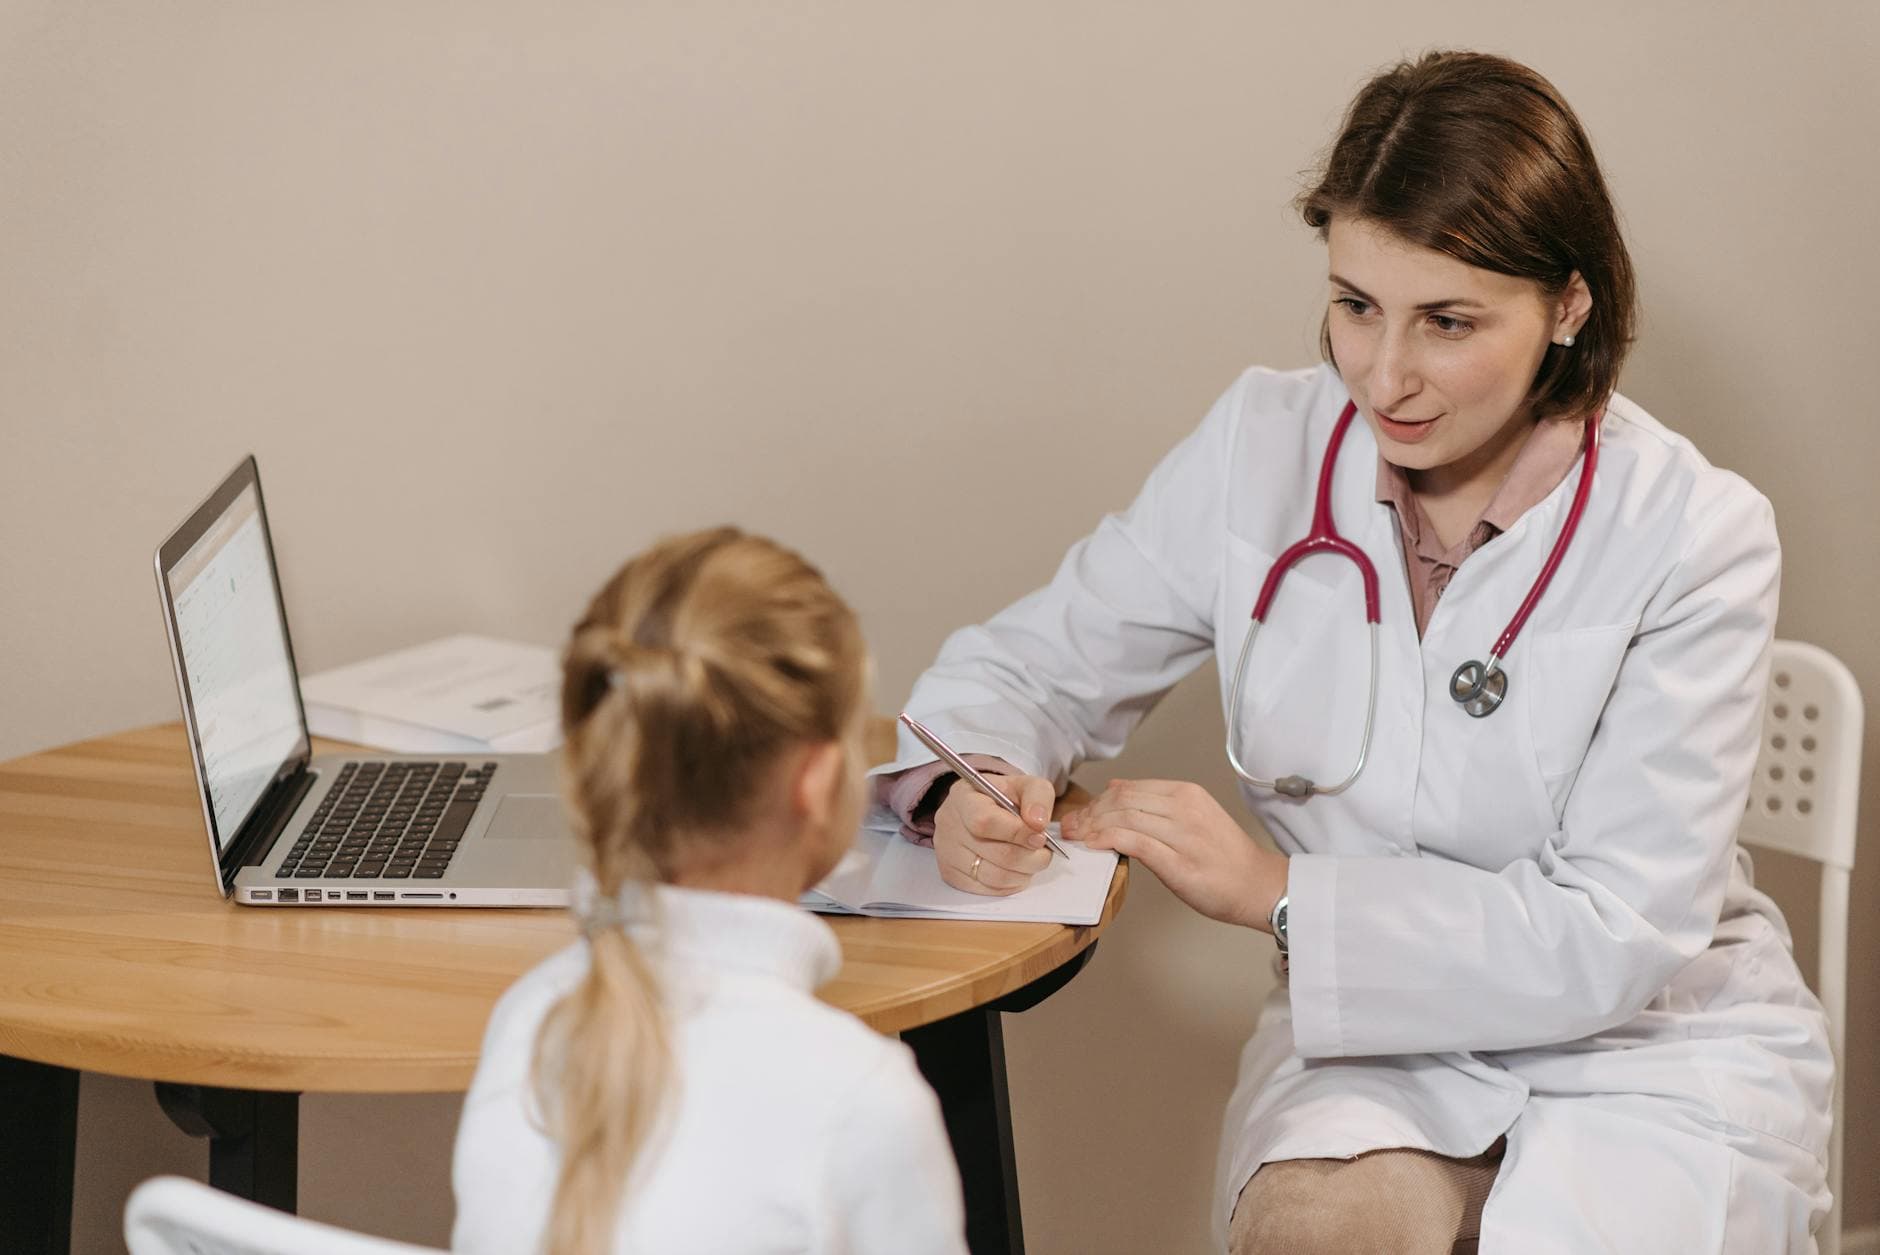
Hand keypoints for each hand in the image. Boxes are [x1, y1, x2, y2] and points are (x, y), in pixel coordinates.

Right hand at [933, 773, 1055, 895]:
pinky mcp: (950, 875)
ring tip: (1031, 859)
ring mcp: (947, 853)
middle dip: (1031, 856)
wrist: (978, 809)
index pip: (985, 822)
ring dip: (1024, 872)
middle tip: (1043, 850)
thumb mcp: (1024, 785)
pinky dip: (1011, 884)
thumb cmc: (1002, 798)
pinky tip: (1016, 870)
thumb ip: (1038, 797)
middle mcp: (948, 825)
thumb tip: (1038, 823)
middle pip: (997, 854)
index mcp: (963, 797)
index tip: (1039, 836)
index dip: (1018, 833)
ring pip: (995, 877)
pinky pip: (989, 890)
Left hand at [1061, 779, 1285, 930]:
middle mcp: (1184, 808)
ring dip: (1092, 827)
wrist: (1257, 885)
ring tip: (1075, 837)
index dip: (1097, 801)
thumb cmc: (1224, 858)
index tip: (1081, 816)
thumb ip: (1154, 802)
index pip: (1129, 789)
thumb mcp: (1192, 816)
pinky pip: (1135, 842)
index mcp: (1186, 794)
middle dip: (1089, 813)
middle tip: (1069, 827)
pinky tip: (1094, 845)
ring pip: (1124, 818)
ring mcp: (1182, 834)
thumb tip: (1116, 787)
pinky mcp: (1179, 862)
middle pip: (1122, 801)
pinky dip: (1108, 839)